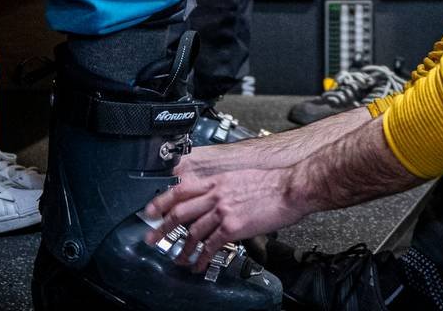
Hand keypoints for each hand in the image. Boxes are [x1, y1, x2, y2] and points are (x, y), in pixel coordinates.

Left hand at [146, 167, 302, 272]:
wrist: (292, 188)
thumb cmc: (274, 183)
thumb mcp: (241, 177)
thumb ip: (225, 188)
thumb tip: (217, 200)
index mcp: (217, 182)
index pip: (181, 190)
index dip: (162, 201)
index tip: (151, 210)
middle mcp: (216, 195)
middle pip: (180, 212)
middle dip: (162, 227)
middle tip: (152, 238)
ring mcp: (223, 211)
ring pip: (193, 231)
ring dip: (183, 248)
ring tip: (179, 258)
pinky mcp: (232, 227)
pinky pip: (210, 245)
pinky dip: (202, 257)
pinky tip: (199, 264)